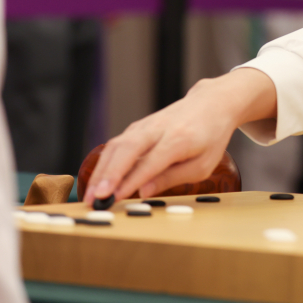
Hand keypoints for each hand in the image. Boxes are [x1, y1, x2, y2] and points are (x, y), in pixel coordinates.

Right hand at [85, 68, 277, 202]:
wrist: (211, 103)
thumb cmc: (210, 137)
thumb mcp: (202, 165)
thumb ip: (172, 178)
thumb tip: (143, 191)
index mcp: (179, 139)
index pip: (150, 162)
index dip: (130, 180)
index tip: (114, 197)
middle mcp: (158, 128)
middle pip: (126, 150)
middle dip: (107, 176)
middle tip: (94, 199)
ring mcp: (145, 125)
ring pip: (116, 146)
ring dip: (101, 171)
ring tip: (91, 195)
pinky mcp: (138, 127)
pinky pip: (117, 144)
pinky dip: (105, 162)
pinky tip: (98, 180)